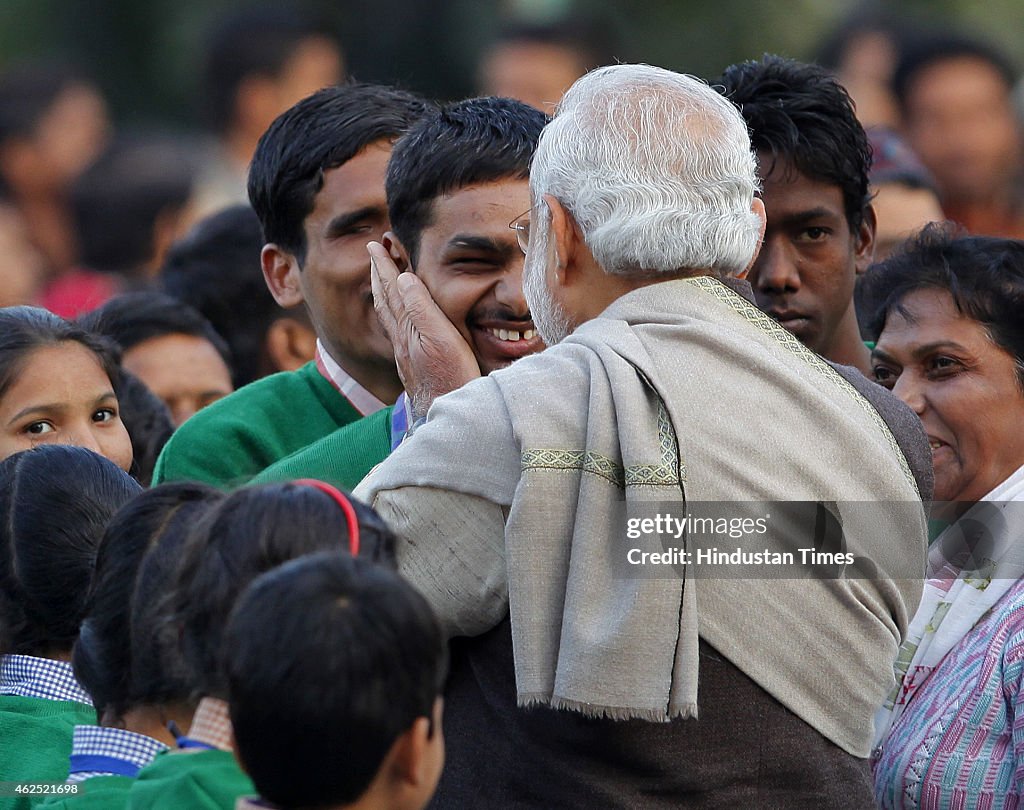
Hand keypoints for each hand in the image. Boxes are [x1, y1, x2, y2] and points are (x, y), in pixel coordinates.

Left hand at [368, 240, 480, 418]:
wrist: (448, 414)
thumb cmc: (451, 377)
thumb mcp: (440, 338)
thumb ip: (421, 308)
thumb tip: (402, 278)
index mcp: (407, 329)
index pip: (392, 290)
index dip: (384, 266)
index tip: (375, 244)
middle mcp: (402, 340)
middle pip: (386, 301)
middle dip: (379, 274)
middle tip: (374, 252)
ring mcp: (406, 354)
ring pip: (390, 315)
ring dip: (385, 292)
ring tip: (382, 277)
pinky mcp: (414, 365)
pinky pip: (397, 329)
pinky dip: (394, 312)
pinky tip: (398, 317)